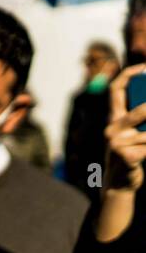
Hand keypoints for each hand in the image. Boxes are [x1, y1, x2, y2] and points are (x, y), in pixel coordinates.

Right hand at [95, 64, 145, 241]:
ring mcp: (115, 143)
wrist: (118, 185)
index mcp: (113, 119)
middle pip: (141, 111)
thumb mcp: (130, 134)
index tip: (145, 67)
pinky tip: (145, 154)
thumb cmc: (130, 156)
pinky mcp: (124, 157)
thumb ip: (137, 118)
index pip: (116, 89)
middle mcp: (111, 128)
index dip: (130, 74)